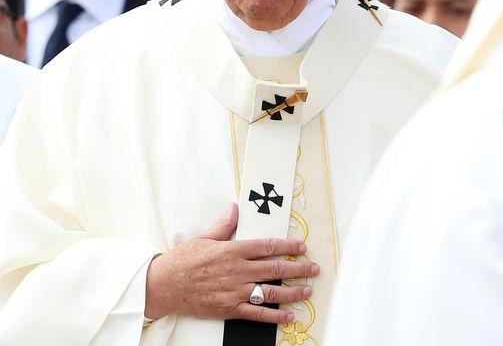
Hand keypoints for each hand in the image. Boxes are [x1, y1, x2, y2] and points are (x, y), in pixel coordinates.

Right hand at [145, 203, 318, 323]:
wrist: (166, 285)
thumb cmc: (184, 260)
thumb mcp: (205, 237)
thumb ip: (224, 224)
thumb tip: (234, 208)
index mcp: (233, 250)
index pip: (268, 246)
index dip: (288, 245)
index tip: (302, 246)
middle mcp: (237, 271)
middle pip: (275, 269)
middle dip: (298, 268)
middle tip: (314, 268)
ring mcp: (235, 292)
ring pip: (271, 292)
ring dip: (292, 292)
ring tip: (308, 290)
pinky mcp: (230, 309)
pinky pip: (257, 314)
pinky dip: (275, 316)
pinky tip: (288, 315)